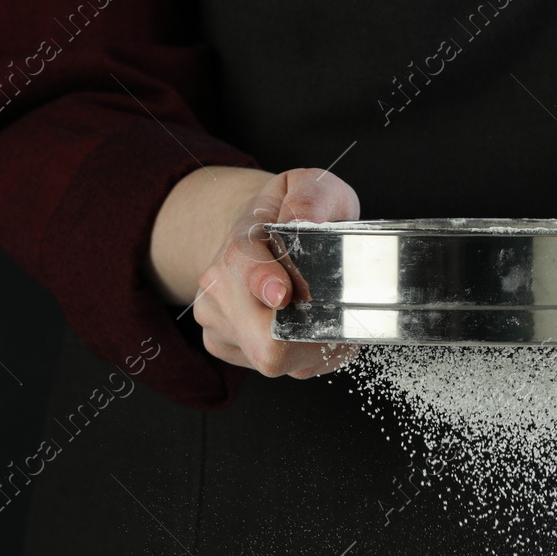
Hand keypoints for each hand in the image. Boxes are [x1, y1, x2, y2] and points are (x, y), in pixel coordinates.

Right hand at [149, 166, 359, 378]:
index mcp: (241, 241)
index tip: (282, 294)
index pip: (243, 265)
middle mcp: (218, 283)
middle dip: (311, 341)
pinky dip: (301, 357)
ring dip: (311, 349)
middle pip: (263, 340)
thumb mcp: (311, 186)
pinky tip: (304, 330)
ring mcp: (215, 317)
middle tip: (341, 322)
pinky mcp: (220, 343)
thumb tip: (304, 220)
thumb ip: (311, 197)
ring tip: (321, 317)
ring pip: (273, 360)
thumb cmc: (289, 214)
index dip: (263, 282)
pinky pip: (273, 369)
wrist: (255, 229)